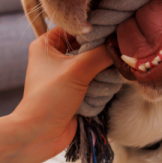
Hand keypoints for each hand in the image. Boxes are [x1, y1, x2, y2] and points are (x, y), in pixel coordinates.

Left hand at [11, 28, 113, 158]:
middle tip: (118, 55)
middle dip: (102, 53)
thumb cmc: (50, 98)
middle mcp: (56, 57)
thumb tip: (122, 44)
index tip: (116, 31)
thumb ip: (101, 54)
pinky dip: (102, 85)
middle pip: (88, 46)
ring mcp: (66, 75)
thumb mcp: (77, 70)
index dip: (95, 29)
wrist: (40, 135)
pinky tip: (108, 88)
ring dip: (104, 73)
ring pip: (94, 65)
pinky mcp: (75, 91)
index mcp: (47, 44)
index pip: (76, 27)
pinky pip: (95, 82)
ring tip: (112, 76)